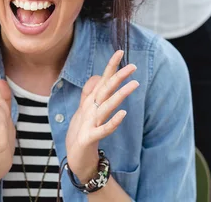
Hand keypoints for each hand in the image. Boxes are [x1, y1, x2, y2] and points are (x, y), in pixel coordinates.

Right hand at [65, 50, 139, 181]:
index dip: (110, 66)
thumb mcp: (85, 110)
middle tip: (133, 66)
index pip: (102, 80)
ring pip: (106, 106)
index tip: (120, 52)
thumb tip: (99, 76)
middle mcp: (90, 109)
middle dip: (118, 77)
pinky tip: (123, 114)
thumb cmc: (81, 131)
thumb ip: (90, 93)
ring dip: (120, 95)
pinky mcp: (89, 138)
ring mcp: (89, 123)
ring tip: (135, 85)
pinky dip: (112, 122)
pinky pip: (103, 130)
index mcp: (90, 102)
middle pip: (105, 90)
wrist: (75, 157)